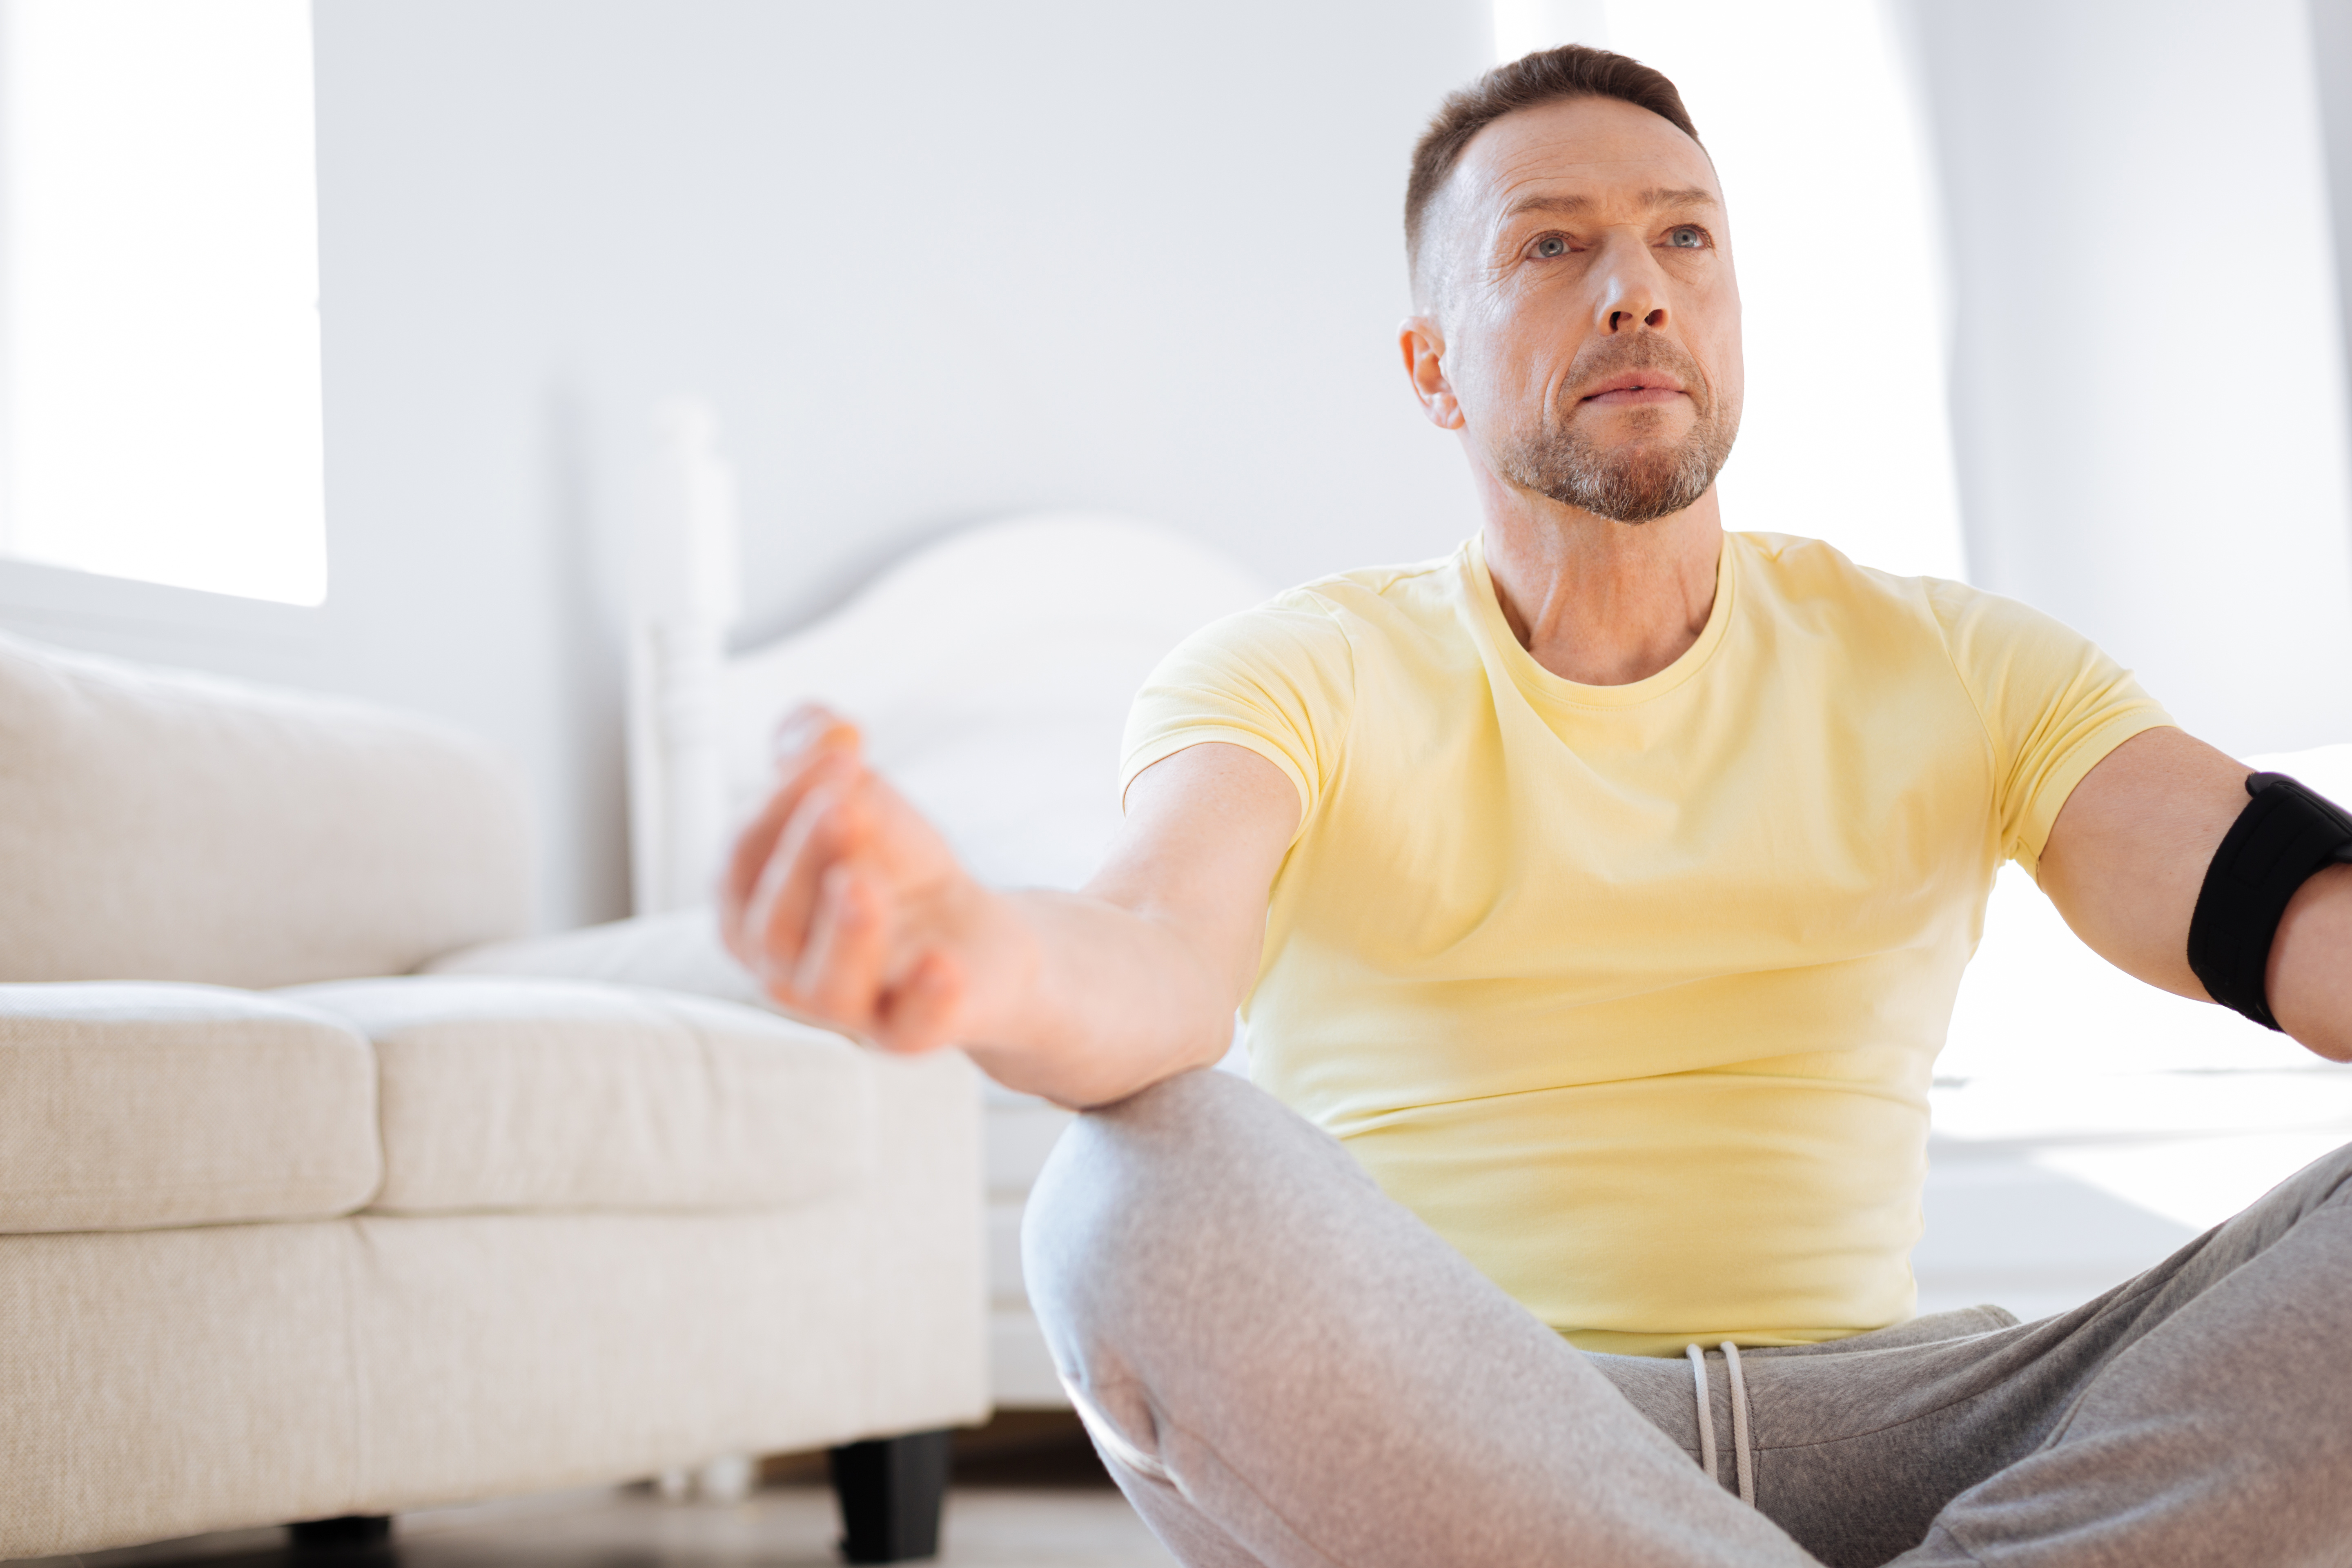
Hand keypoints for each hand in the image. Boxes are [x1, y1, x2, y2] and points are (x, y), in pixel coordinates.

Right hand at [719, 706, 1007, 1052]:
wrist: (973, 935)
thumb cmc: (894, 867)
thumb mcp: (857, 796)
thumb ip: (816, 751)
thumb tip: (820, 725)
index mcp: (752, 907)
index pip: (745, 857)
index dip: (783, 801)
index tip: (840, 748)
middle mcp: (783, 967)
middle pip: (774, 923)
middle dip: (806, 858)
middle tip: (847, 803)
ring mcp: (846, 1008)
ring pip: (826, 987)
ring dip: (844, 933)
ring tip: (862, 885)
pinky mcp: (909, 1032)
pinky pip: (910, 1028)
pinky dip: (924, 999)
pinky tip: (942, 965)